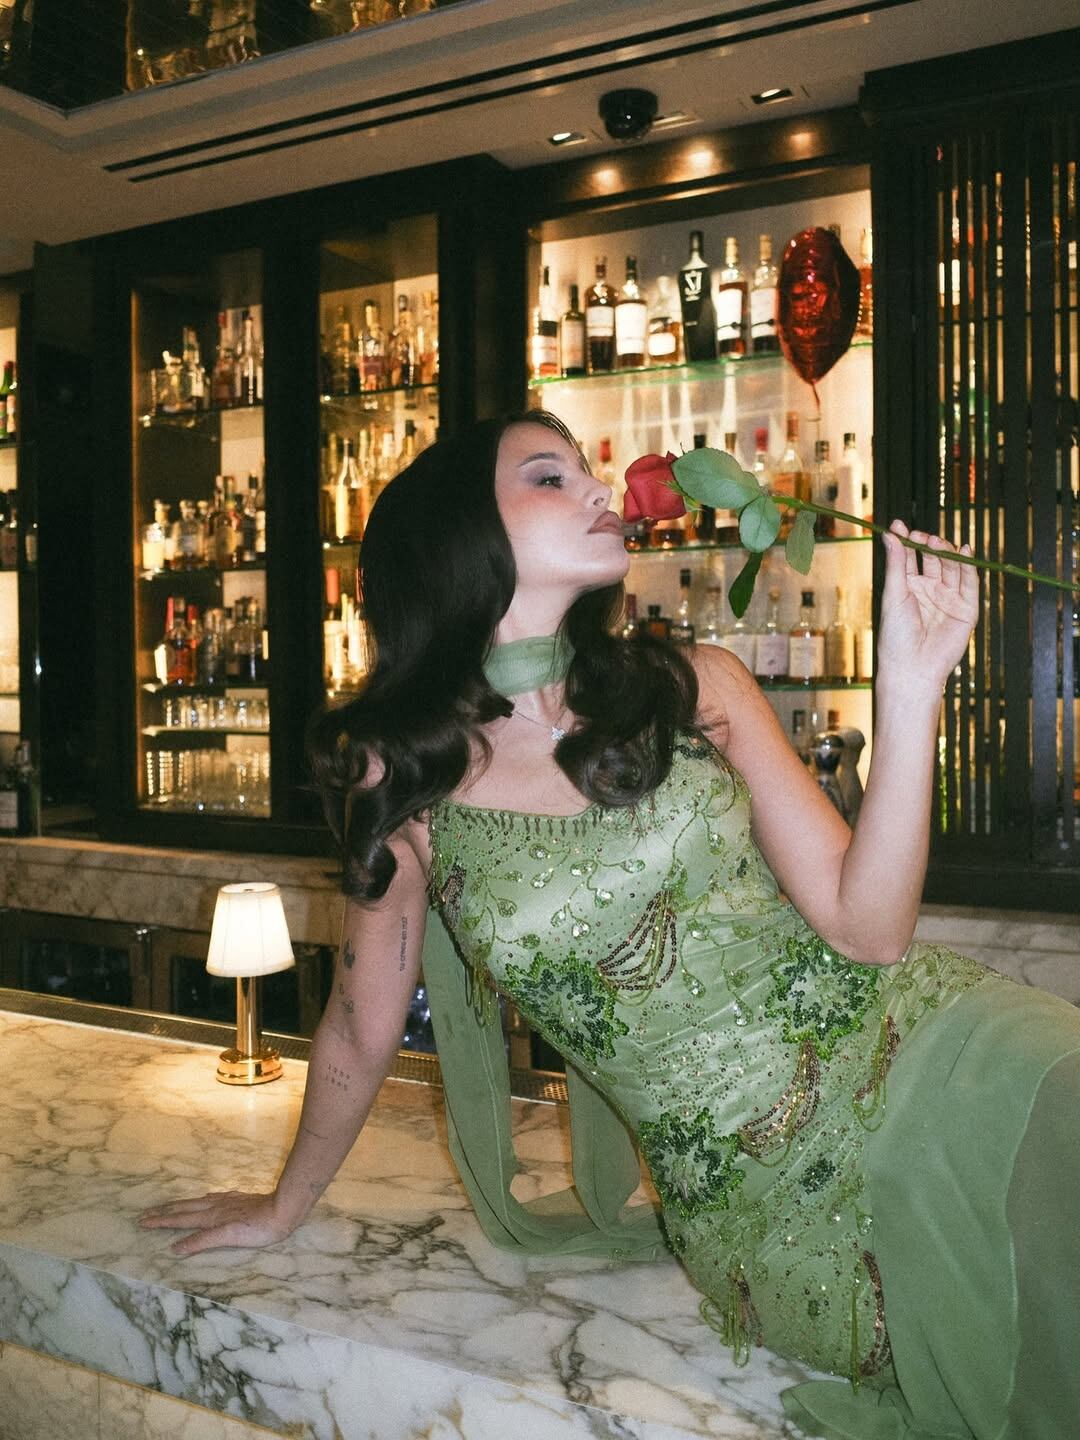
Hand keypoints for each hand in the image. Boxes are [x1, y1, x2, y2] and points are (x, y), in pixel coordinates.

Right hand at [138, 1189, 295, 1255]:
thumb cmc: (257, 1228)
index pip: (180, 1219)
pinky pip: (212, 1198)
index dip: (161, 1221)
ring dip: (179, 1205)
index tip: (143, 1221)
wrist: (282, 1209)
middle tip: (145, 1213)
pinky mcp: (237, 1199)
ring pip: (196, 1202)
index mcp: (211, 1217)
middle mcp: (215, 1206)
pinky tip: (205, 1199)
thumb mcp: (228, 1237)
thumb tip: (176, 1247)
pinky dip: (200, 1200)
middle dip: (164, 1211)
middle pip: (184, 1208)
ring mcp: (227, 1201)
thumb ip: (202, 1241)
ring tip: (168, 1206)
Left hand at [877, 519, 979, 694]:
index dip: (906, 541)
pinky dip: (968, 567)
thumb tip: (890, 534)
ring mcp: (949, 599)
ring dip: (946, 553)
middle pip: (934, 560)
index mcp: (908, 588)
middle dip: (928, 545)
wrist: (912, 667)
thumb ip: (896, 564)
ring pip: (952, 568)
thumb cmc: (895, 635)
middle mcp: (929, 591)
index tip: (899, 525)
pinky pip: (969, 584)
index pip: (910, 558)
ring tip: (936, 541)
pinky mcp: (966, 609)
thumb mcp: (894, 594)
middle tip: (921, 536)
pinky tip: (963, 550)